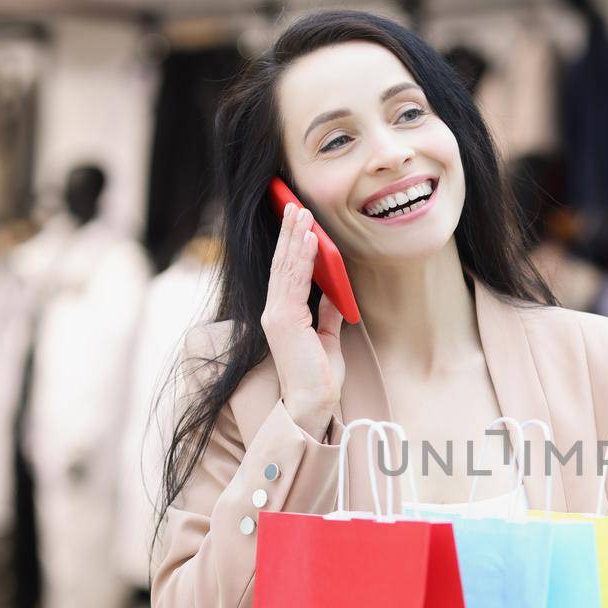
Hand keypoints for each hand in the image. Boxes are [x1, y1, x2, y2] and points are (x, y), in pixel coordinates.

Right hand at [261, 202, 345, 435]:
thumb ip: (327, 312)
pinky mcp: (283, 320)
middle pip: (282, 264)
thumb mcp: (329, 337)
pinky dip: (301, 257)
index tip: (297, 221)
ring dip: (294, 237)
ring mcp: (276, 315)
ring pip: (286, 267)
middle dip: (289, 232)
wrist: (315, 403)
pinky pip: (294, 281)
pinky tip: (308, 239)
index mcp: (283, 315)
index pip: (286, 272)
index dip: (291, 245)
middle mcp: (274, 312)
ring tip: (300, 212)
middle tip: (294, 204)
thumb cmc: (321, 376)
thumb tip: (333, 290)